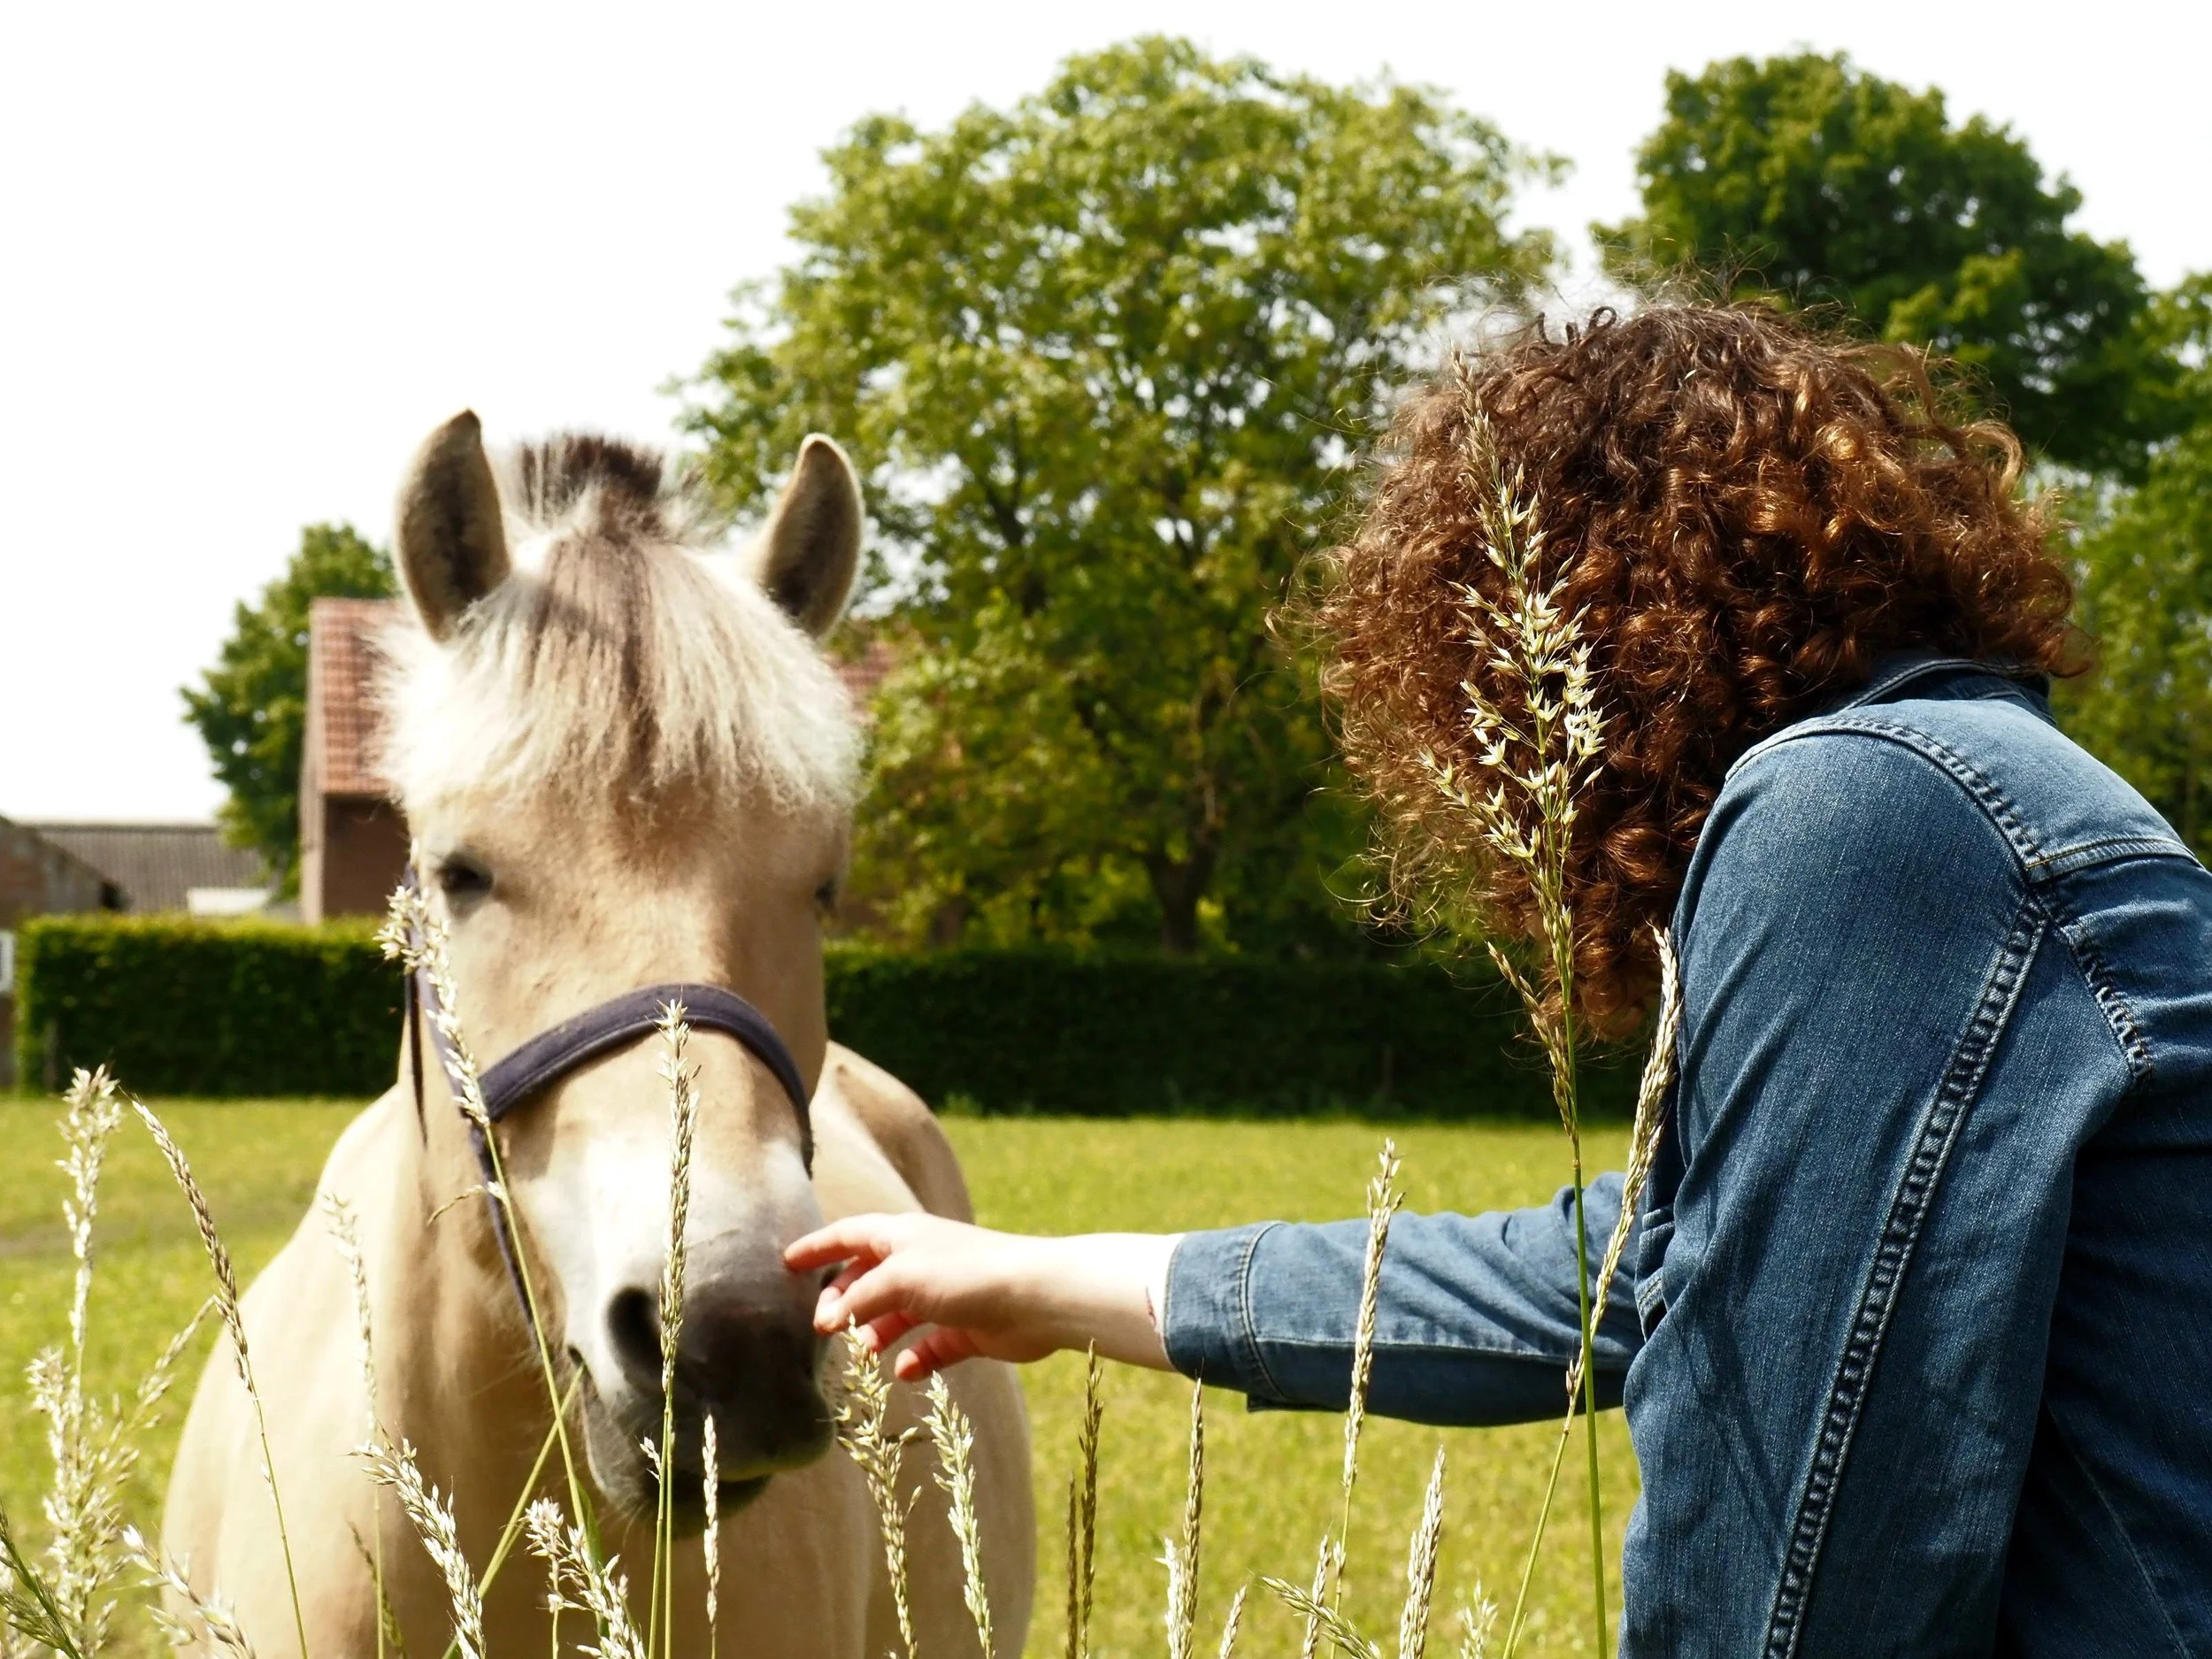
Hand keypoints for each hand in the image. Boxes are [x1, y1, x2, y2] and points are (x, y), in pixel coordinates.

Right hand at [784, 1214, 1178, 1381]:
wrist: (1034, 1297)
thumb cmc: (964, 1273)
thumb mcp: (900, 1278)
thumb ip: (858, 1298)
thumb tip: (824, 1323)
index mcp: (903, 1236)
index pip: (850, 1235)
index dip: (819, 1247)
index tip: (788, 1262)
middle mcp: (921, 1262)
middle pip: (869, 1278)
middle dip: (844, 1300)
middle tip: (823, 1328)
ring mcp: (945, 1296)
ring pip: (897, 1315)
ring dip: (876, 1334)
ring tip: (861, 1355)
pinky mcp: (967, 1329)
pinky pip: (930, 1346)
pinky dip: (915, 1358)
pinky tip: (905, 1371)